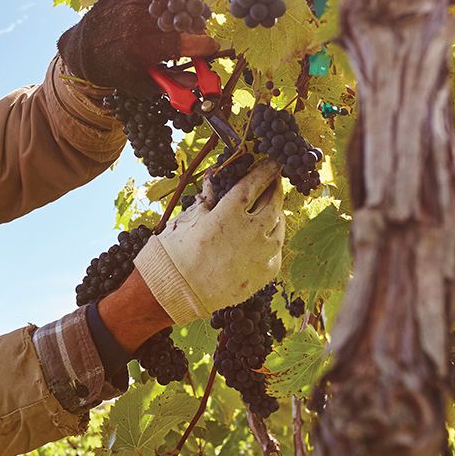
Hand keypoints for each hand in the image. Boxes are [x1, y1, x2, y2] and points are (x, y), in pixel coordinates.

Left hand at [56, 0, 214, 95]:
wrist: (83, 46)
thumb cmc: (114, 68)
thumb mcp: (140, 83)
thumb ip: (170, 83)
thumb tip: (195, 81)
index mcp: (141, 47)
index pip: (183, 42)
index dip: (203, 45)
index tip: (211, 47)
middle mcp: (138, 21)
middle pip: (182, 19)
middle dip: (194, 28)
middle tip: (196, 36)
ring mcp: (134, 1)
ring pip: (172, 1)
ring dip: (182, 11)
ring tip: (183, 23)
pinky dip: (168, 1)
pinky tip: (168, 11)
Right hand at [132, 160, 284, 324]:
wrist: (176, 293)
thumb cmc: (175, 252)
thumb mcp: (188, 219)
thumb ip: (207, 197)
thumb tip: (212, 177)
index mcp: (229, 214)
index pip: (254, 183)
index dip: (265, 170)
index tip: (271, 163)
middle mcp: (250, 232)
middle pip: (273, 202)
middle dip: (276, 187)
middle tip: (275, 180)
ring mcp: (261, 254)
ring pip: (280, 226)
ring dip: (277, 213)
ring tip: (271, 208)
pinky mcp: (264, 274)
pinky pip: (276, 250)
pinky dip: (272, 240)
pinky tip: (266, 236)